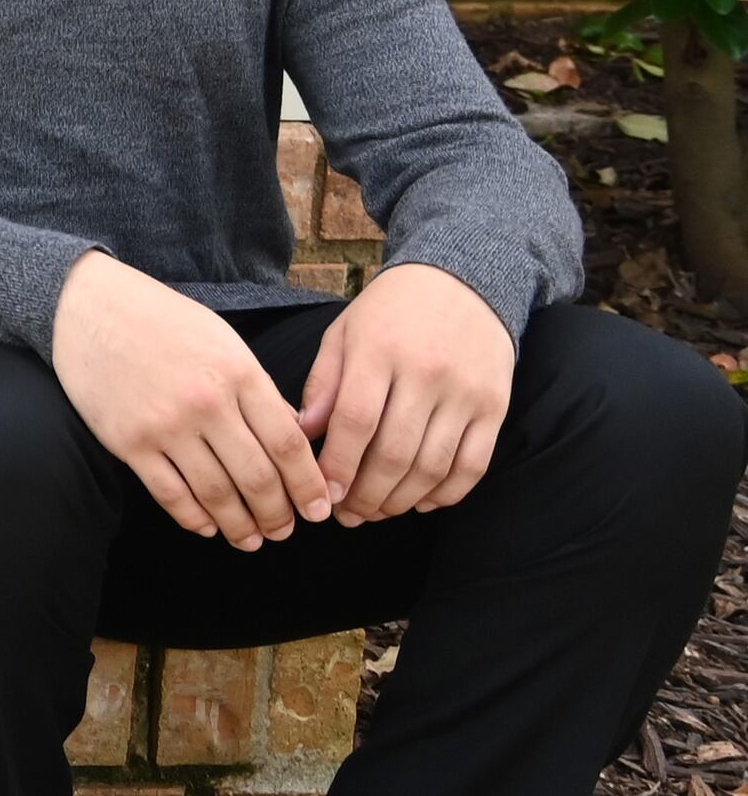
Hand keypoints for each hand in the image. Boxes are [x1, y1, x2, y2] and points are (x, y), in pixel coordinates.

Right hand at [49, 254, 333, 548]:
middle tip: (287, 531)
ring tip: (253, 540)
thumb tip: (293, 435)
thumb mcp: (224, 342)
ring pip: (216, 493)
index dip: (308, 484)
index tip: (319, 509)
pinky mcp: (128, 442)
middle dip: (278, 513)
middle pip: (257, 476)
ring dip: (240, 525)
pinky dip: (193, 518)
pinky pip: (169, 493)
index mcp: (238, 374)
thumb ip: (259, 388)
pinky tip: (209, 528)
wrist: (90, 307)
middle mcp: (206, 403)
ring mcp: (165, 425)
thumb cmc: (163, 322)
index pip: (287, 444)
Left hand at [302, 263, 513, 523]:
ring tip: (376, 512)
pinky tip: (420, 503)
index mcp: (379, 352)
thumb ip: (323, 385)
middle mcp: (426, 373)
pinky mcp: (495, 406)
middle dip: (365, 495)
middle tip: (346, 516)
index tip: (322, 494)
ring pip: (432, 466)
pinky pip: (474, 465)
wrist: (466, 280)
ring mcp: (465, 392)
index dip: (337, 467)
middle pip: (393, 453)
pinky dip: (446, 494)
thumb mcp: (345, 335)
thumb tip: (301, 436)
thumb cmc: (391, 312)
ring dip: (400, 500)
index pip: (355, 423)